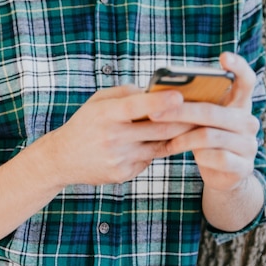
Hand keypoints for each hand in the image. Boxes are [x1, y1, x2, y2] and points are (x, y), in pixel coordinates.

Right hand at [49, 85, 190, 185]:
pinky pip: (149, 159)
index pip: (134, 107)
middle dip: (182, 120)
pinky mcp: (123, 174)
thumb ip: (125, 93)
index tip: (180, 95)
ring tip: (193, 125)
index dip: (159, 102)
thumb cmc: (84, 123)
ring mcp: (118, 159)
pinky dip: (157, 149)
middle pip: (157, 129)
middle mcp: (111, 138)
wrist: (62, 158)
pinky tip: (160, 142)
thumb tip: (155, 91)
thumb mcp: (97, 101)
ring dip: (177, 135)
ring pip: (159, 145)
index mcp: (104, 115)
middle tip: (204, 112)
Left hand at [152, 52, 260, 191]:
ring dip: (181, 136)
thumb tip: (159, 94)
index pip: (246, 80)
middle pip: (211, 112)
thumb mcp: (200, 119)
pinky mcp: (242, 166)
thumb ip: (192, 105)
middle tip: (153, 112)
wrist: (221, 174)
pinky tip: (177, 150)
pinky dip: (193, 154)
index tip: (224, 56)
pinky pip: (214, 157)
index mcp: (239, 104)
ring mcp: (248, 145)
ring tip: (162, 135)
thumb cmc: (204, 138)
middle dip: (178, 112)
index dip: (238, 67)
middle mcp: (248, 122)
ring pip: (209, 136)